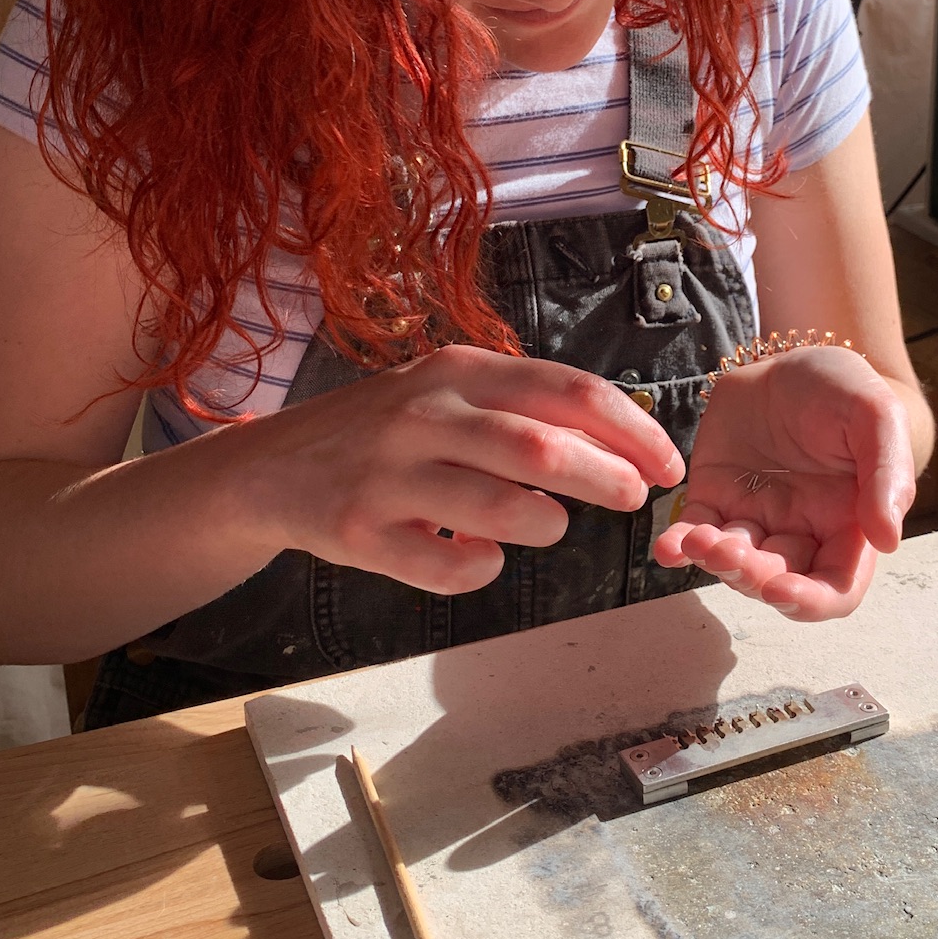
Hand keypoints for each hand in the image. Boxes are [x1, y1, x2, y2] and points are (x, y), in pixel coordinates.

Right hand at [236, 345, 684, 593]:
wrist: (270, 468)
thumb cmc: (384, 431)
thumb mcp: (446, 392)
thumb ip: (521, 408)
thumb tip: (622, 441)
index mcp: (457, 370)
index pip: (567, 390)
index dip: (632, 430)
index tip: (667, 463)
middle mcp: (422, 414)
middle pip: (543, 449)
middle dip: (608, 479)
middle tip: (634, 500)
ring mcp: (388, 475)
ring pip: (504, 510)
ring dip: (546, 525)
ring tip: (547, 524)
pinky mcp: (361, 533)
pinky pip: (452, 568)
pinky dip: (484, 569)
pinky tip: (479, 556)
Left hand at [651, 347, 916, 619]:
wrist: (790, 357)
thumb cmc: (843, 389)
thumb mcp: (877, 418)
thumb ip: (887, 476)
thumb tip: (887, 541)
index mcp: (846, 526)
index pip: (834, 589)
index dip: (809, 601)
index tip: (780, 590)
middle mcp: (801, 532)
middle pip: (776, 582)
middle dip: (751, 577)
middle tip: (729, 552)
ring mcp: (755, 518)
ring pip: (733, 563)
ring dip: (714, 561)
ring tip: (698, 539)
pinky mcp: (715, 497)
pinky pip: (694, 532)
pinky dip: (678, 547)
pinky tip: (668, 548)